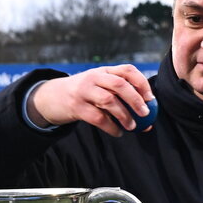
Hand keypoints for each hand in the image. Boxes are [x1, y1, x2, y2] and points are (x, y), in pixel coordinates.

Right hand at [27, 65, 154, 135]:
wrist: (53, 97)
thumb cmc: (84, 95)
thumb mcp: (98, 86)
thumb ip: (118, 96)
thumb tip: (148, 117)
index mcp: (104, 71)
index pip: (127, 70)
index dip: (141, 83)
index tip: (150, 98)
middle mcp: (94, 77)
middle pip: (119, 84)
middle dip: (135, 99)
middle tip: (145, 113)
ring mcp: (83, 91)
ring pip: (109, 101)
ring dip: (123, 115)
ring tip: (132, 126)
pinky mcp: (76, 107)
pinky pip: (98, 118)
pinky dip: (111, 127)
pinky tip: (117, 132)